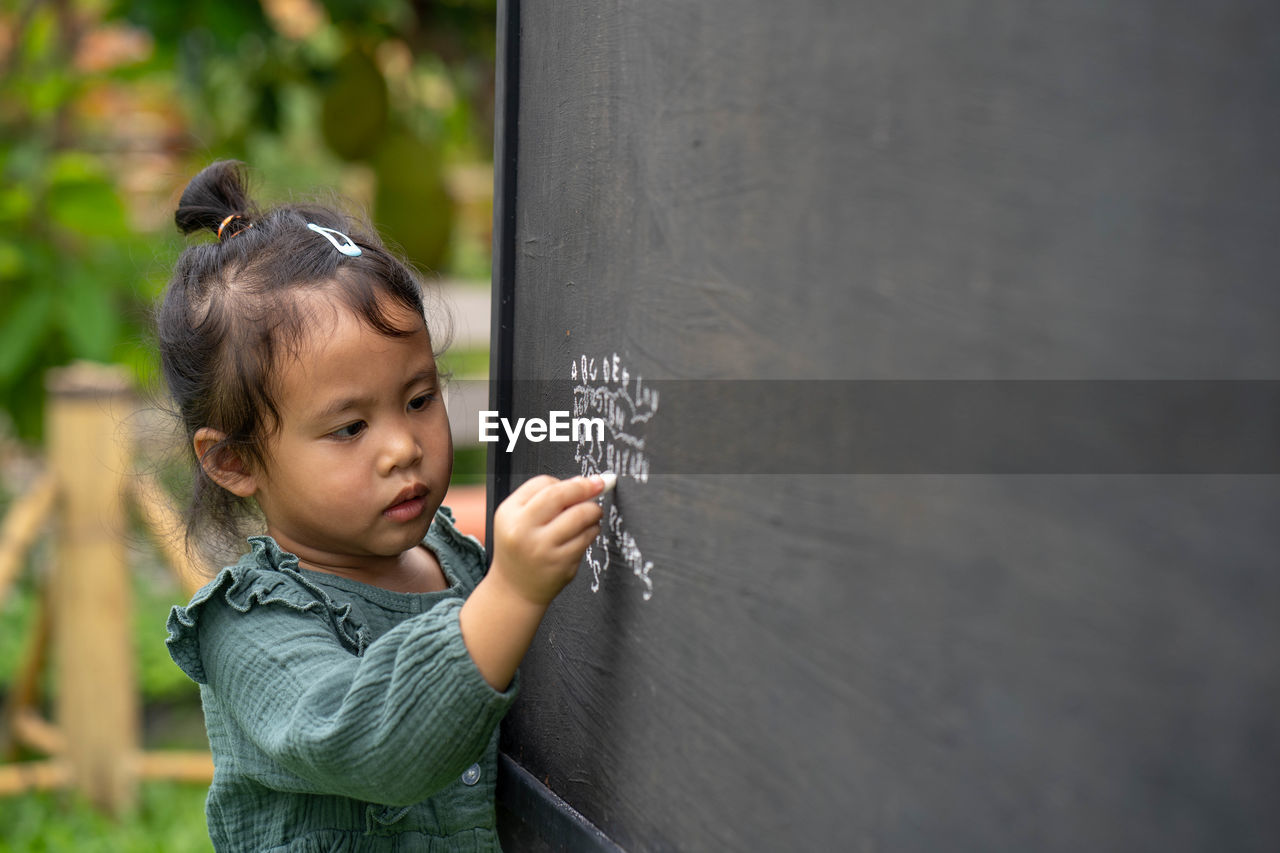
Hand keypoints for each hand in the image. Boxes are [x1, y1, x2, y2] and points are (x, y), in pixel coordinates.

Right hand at [489, 475, 604, 606]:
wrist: (515, 589)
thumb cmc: (521, 548)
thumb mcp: (518, 519)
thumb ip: (544, 498)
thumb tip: (583, 482)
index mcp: (509, 513)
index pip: (543, 484)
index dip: (567, 482)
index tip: (585, 482)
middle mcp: (522, 530)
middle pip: (560, 495)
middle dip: (585, 487)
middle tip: (600, 485)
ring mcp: (541, 548)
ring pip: (579, 516)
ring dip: (593, 510)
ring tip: (594, 513)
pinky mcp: (560, 564)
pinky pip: (586, 538)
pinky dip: (593, 530)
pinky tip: (589, 531)